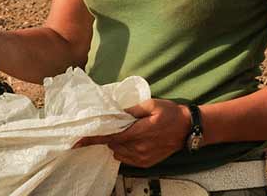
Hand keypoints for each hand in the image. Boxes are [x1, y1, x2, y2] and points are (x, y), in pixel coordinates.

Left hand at [73, 98, 190, 167]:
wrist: (187, 129)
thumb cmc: (170, 113)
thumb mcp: (150, 104)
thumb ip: (131, 110)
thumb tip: (115, 113)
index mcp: (139, 132)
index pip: (110, 137)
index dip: (93, 138)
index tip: (78, 140)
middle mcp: (139, 148)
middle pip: (112, 144)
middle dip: (107, 135)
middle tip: (111, 125)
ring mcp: (143, 157)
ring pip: (117, 152)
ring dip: (116, 142)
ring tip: (126, 131)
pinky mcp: (146, 162)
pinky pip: (126, 158)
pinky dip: (123, 150)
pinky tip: (130, 140)